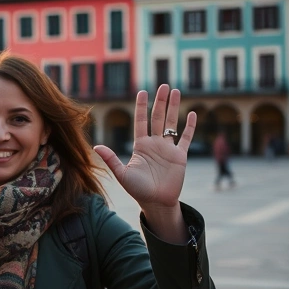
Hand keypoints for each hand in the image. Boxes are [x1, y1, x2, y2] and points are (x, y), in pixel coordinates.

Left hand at [93, 85, 196, 211]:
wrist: (156, 202)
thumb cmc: (137, 190)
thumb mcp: (122, 174)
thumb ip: (111, 159)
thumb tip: (96, 146)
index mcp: (140, 145)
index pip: (141, 121)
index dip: (142, 106)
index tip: (143, 91)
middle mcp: (154, 144)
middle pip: (157, 117)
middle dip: (160, 101)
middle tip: (163, 85)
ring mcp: (168, 149)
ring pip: (172, 123)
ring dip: (173, 107)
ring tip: (175, 91)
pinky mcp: (180, 156)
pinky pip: (186, 138)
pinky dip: (190, 126)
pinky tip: (193, 114)